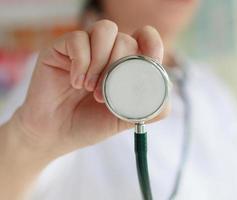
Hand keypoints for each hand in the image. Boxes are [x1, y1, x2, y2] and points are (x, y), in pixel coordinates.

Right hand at [13, 20, 167, 158]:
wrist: (55, 133)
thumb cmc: (90, 124)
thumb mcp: (124, 119)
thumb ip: (148, 107)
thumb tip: (167, 89)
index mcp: (126, 65)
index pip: (146, 39)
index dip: (152, 45)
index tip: (149, 63)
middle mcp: (108, 52)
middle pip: (127, 39)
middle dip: (119, 68)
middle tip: (103, 96)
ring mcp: (86, 48)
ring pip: (105, 30)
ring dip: (101, 62)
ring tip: (90, 88)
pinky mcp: (62, 47)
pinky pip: (78, 39)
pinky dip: (81, 62)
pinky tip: (75, 82)